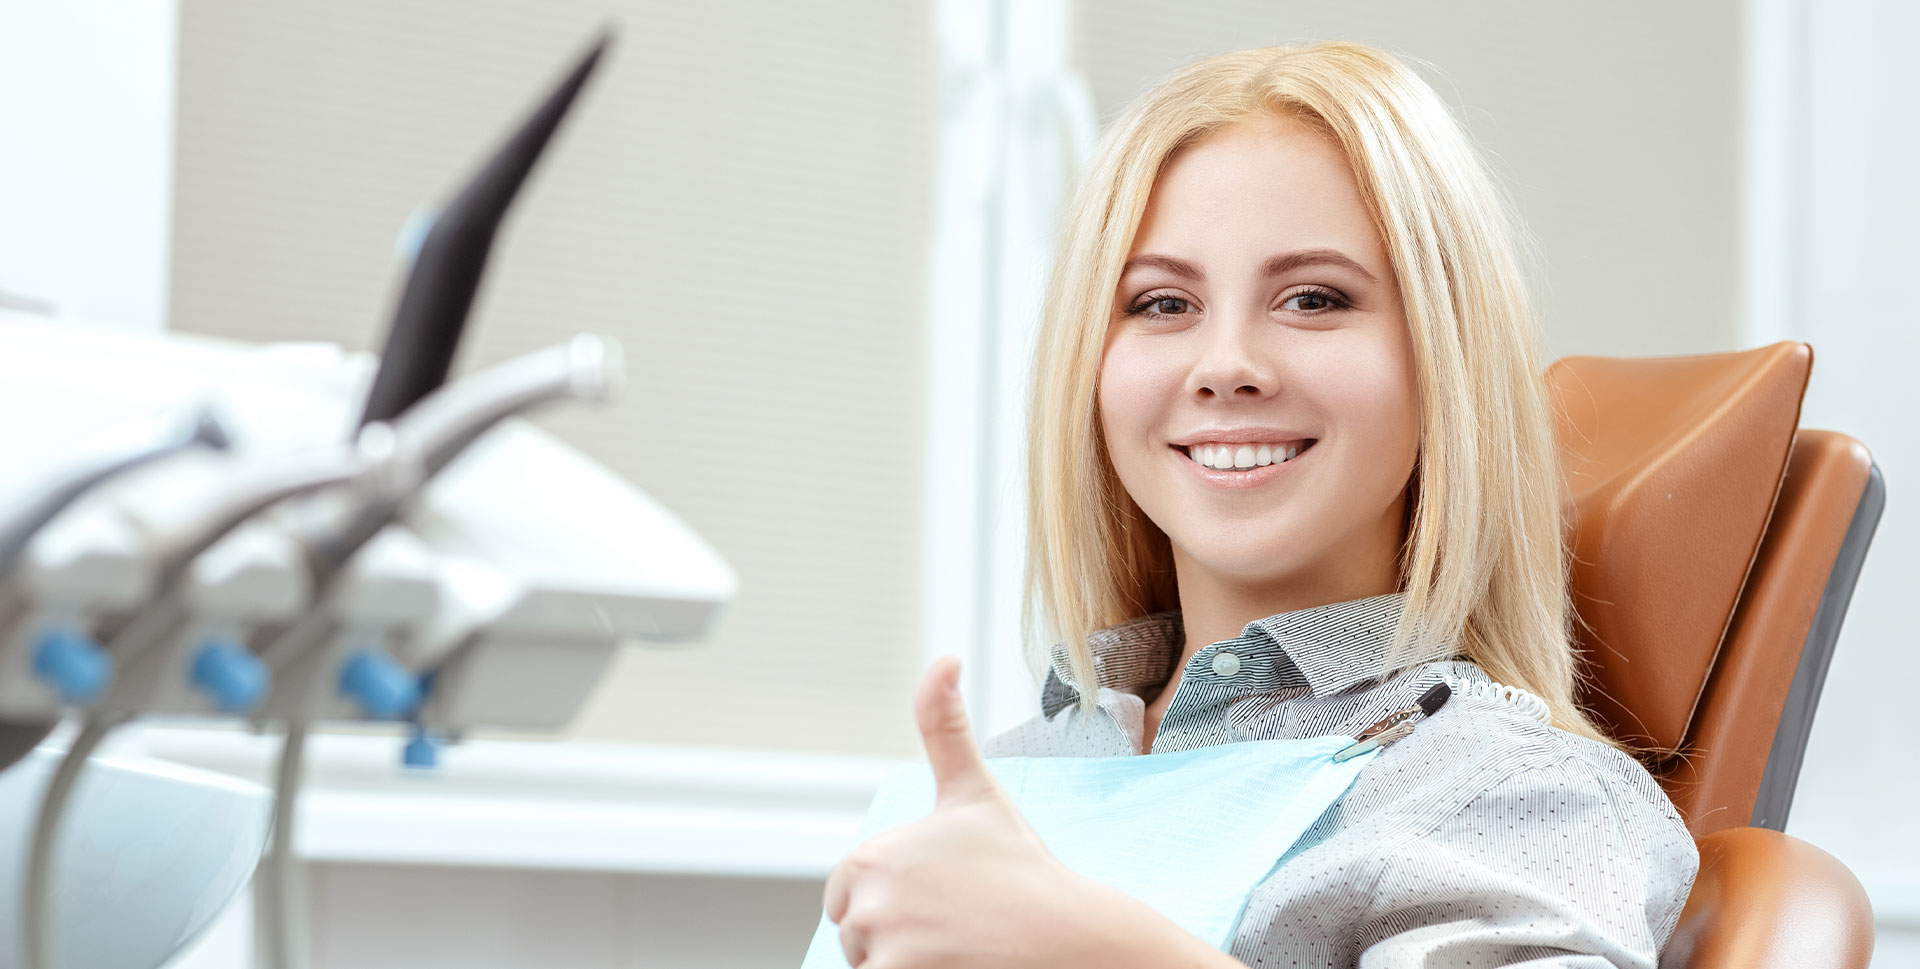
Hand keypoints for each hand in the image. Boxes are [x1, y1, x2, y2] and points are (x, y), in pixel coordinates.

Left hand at [821, 656, 1108, 968]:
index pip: (850, 898)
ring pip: (872, 965)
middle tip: (956, 925)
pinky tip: (955, 965)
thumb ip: (942, 725)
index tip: (945, 895)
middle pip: (857, 936)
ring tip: (959, 948)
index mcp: (870, 855)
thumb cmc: (1020, 868)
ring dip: (908, 963)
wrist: (1067, 936)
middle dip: (898, 936)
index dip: (897, 901)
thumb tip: (945, 658)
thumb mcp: (974, 792)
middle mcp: (866, 901)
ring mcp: (881, 949)